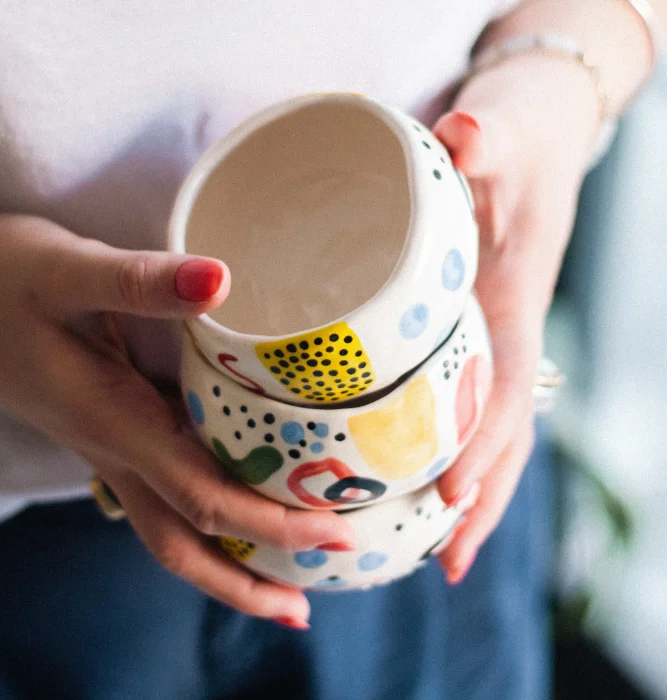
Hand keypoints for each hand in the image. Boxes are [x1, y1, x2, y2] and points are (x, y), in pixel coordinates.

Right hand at [0, 215, 356, 627]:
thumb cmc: (6, 282)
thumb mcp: (67, 272)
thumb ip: (138, 281)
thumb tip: (220, 279)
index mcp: (115, 424)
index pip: (204, 497)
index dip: (271, 524)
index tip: (333, 532)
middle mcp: (116, 452)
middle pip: (184, 546)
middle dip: (247, 581)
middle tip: (304, 609)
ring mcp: (111, 450)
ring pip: (170, 533)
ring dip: (223, 570)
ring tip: (277, 592)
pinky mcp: (113, 434)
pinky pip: (165, 500)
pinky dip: (205, 525)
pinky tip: (234, 515)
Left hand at [432, 53, 599, 582]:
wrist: (532, 134)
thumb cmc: (520, 140)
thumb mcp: (505, 131)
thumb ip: (488, 136)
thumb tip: (463, 136)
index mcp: (513, 304)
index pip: (506, 391)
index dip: (483, 449)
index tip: (446, 500)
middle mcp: (501, 333)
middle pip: (501, 433)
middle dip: (478, 500)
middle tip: (443, 566)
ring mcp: (483, 338)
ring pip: (481, 428)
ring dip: (462, 488)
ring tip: (426, 550)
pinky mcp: (460, 332)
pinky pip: (456, 400)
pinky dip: (439, 444)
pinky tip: (405, 475)